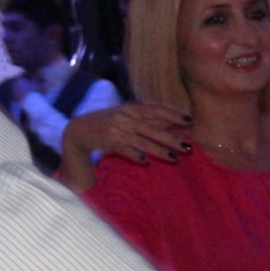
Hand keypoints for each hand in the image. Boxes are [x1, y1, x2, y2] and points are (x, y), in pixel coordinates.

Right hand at [62, 102, 190, 172]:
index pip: (156, 109)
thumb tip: (176, 121)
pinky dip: (134, 155)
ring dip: (158, 150)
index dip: (173, 114)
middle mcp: (125, 117)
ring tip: (174, 158)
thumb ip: (149, 118)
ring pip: (141, 141)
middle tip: (188, 147)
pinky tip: (145, 162)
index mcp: (131, 108)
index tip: (190, 120)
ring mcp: (116, 130)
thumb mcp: (128, 116)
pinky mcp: (107, 142)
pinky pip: (124, 150)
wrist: (79, 130)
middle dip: (172, 138)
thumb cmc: (110, 122)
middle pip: (153, 128)